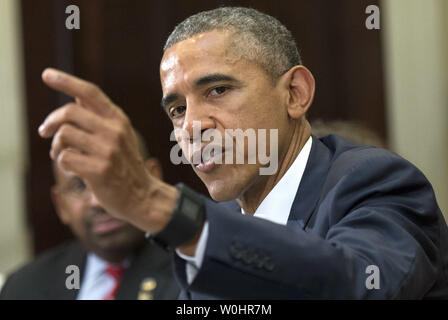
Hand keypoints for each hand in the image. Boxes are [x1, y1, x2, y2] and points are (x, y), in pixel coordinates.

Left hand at [38, 68, 176, 233]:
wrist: (142, 196)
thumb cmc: (125, 166)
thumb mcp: (120, 136)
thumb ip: (100, 117)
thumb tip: (75, 95)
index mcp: (118, 119)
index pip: (90, 92)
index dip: (66, 81)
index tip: (47, 74)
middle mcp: (114, 131)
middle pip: (70, 111)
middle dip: (51, 121)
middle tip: (44, 132)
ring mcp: (108, 150)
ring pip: (64, 134)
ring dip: (55, 146)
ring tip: (62, 155)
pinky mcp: (99, 170)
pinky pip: (64, 158)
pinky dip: (62, 164)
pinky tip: (73, 170)